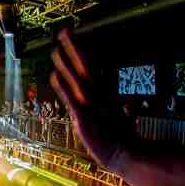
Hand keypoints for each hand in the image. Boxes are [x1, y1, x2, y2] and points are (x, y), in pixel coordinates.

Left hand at [49, 29, 124, 168]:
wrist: (122, 154)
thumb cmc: (120, 136)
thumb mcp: (120, 117)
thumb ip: (123, 107)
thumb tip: (129, 102)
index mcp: (105, 91)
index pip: (92, 65)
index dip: (82, 50)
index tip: (74, 35)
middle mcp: (98, 94)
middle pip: (85, 66)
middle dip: (74, 48)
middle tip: (64, 31)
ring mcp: (90, 105)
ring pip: (76, 78)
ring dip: (65, 63)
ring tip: (55, 49)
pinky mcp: (82, 118)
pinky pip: (71, 98)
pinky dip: (63, 86)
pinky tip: (55, 75)